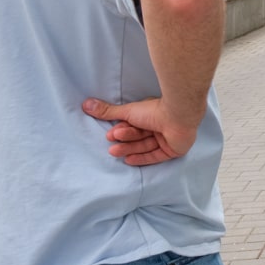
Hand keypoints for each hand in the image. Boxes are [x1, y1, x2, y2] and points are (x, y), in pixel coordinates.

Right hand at [82, 97, 198, 165]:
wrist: (178, 117)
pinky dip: (142, 158)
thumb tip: (86, 104)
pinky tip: (128, 161)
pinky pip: (156, 156)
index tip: (111, 134)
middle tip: (112, 145)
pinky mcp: (173, 150)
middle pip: (139, 137)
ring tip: (115, 152)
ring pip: (145, 146)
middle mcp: (160, 126)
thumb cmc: (154, 111)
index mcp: (151, 115)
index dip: (123, 131)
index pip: (134, 126)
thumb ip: (108, 111)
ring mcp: (167, 138)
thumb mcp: (128, 111)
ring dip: (129, 149)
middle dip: (125, 141)